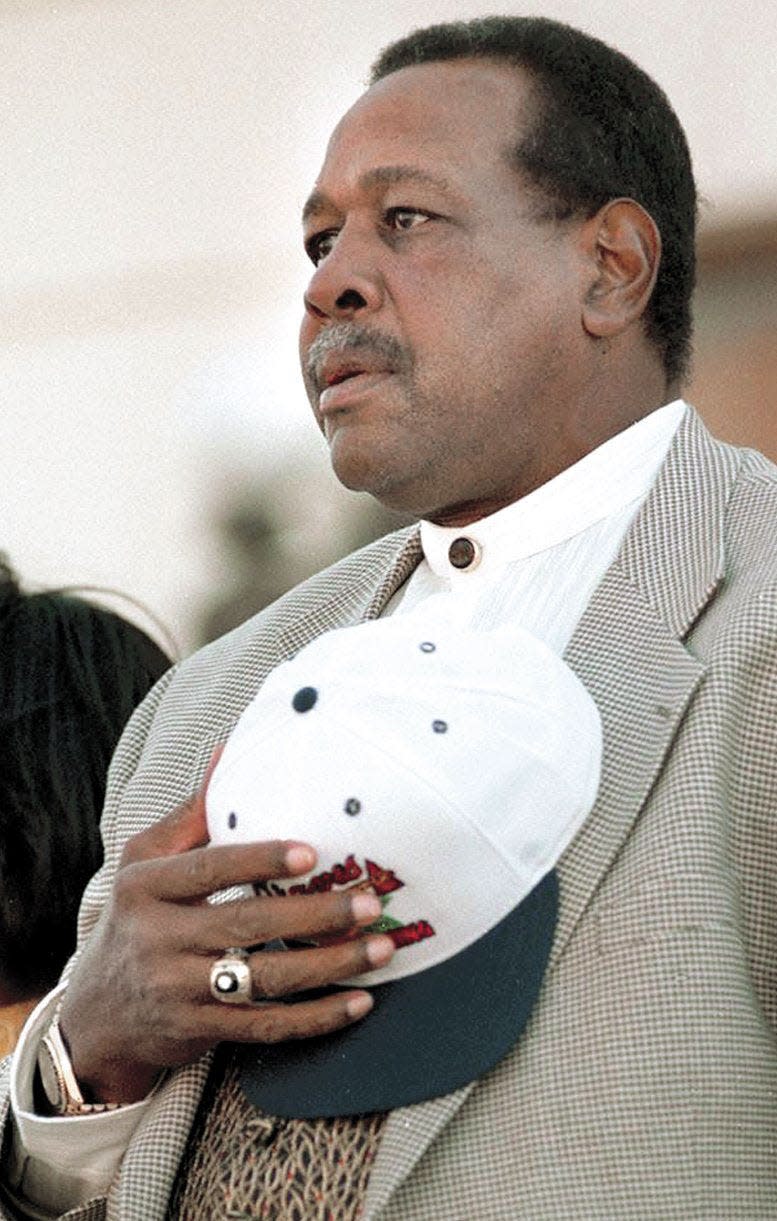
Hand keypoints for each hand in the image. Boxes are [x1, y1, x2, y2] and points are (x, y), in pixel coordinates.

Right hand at [58, 751, 394, 1103]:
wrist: (97, 1016)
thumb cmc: (134, 920)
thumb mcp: (143, 863)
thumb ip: (190, 815)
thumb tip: (227, 751)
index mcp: (145, 887)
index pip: (208, 870)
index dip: (260, 860)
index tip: (310, 852)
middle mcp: (159, 940)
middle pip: (246, 925)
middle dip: (315, 915)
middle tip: (368, 902)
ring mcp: (180, 990)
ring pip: (265, 980)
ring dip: (330, 966)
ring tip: (379, 948)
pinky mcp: (201, 1030)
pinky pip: (267, 1026)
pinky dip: (316, 1018)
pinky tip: (358, 1002)